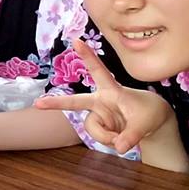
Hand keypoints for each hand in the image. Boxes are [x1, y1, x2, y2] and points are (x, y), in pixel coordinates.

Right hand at [36, 39, 174, 152]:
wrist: (151, 122)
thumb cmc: (148, 113)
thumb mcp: (145, 124)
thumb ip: (132, 136)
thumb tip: (119, 148)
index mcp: (112, 91)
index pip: (99, 72)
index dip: (88, 57)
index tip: (76, 41)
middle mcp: (100, 100)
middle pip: (75, 101)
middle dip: (56, 103)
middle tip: (37, 103)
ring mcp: (97, 114)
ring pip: (93, 129)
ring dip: (107, 137)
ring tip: (122, 139)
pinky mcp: (98, 125)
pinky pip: (98, 137)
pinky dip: (109, 142)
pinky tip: (119, 140)